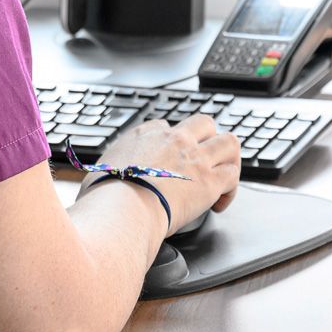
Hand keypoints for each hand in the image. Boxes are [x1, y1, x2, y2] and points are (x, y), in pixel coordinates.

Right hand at [92, 115, 240, 233]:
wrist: (122, 208)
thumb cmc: (106, 196)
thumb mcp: (98, 171)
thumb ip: (107, 172)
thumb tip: (99, 184)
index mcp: (145, 134)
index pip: (168, 126)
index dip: (174, 144)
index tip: (172, 162)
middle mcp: (174, 139)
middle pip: (204, 123)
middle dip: (208, 139)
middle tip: (205, 161)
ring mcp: (195, 157)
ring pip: (229, 142)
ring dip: (229, 158)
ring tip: (223, 176)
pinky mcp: (209, 180)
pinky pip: (233, 175)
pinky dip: (230, 190)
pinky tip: (219, 204)